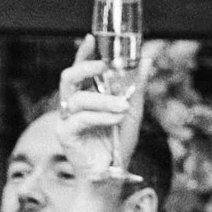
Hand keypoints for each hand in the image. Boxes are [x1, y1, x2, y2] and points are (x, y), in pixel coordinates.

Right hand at [56, 42, 144, 186]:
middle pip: (68, 78)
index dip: (84, 54)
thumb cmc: (119, 142)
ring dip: (104, 100)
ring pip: (78, 98)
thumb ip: (136, 87)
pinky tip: (115, 119)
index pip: (80, 70)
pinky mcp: (65, 134)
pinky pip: (80, 119)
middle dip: (85, 68)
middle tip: (104, 65)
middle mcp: (73, 105)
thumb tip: (146, 60)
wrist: (113, 173)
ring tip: (122, 106)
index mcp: (87, 96)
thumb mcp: (133, 112)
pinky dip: (101, 116)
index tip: (92, 38)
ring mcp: (66, 119)